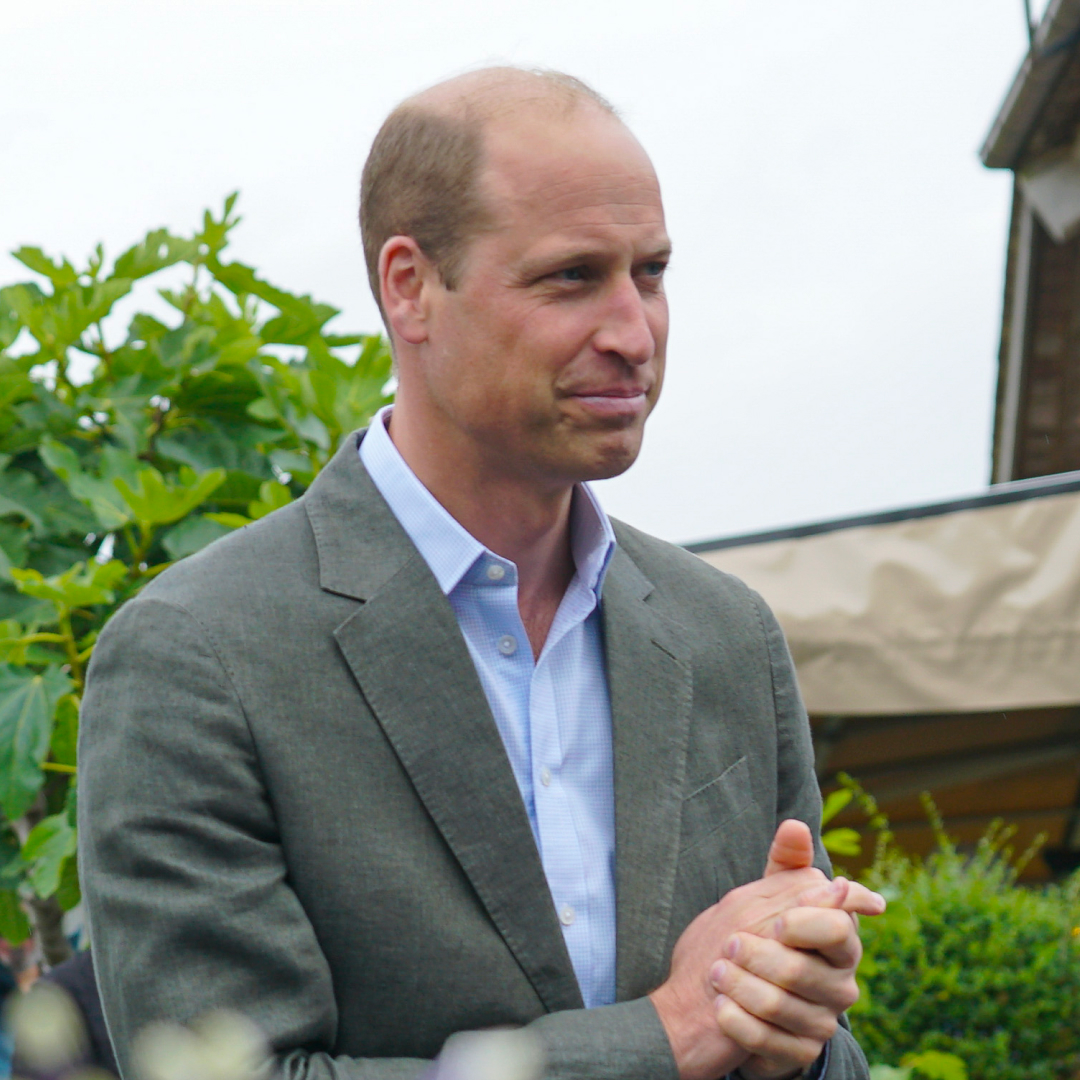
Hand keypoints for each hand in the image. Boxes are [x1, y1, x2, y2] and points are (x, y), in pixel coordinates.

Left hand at [649, 821, 883, 1079]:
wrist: (724, 998)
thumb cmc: (754, 937)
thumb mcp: (764, 896)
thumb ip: (784, 863)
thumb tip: (795, 825)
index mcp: (839, 939)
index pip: (838, 927)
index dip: (803, 923)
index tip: (775, 921)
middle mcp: (840, 983)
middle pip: (801, 969)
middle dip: (755, 954)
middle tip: (727, 944)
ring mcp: (823, 1021)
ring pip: (779, 1004)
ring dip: (738, 985)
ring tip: (716, 972)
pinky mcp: (800, 1053)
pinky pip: (765, 1040)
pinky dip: (734, 1020)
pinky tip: (719, 1006)